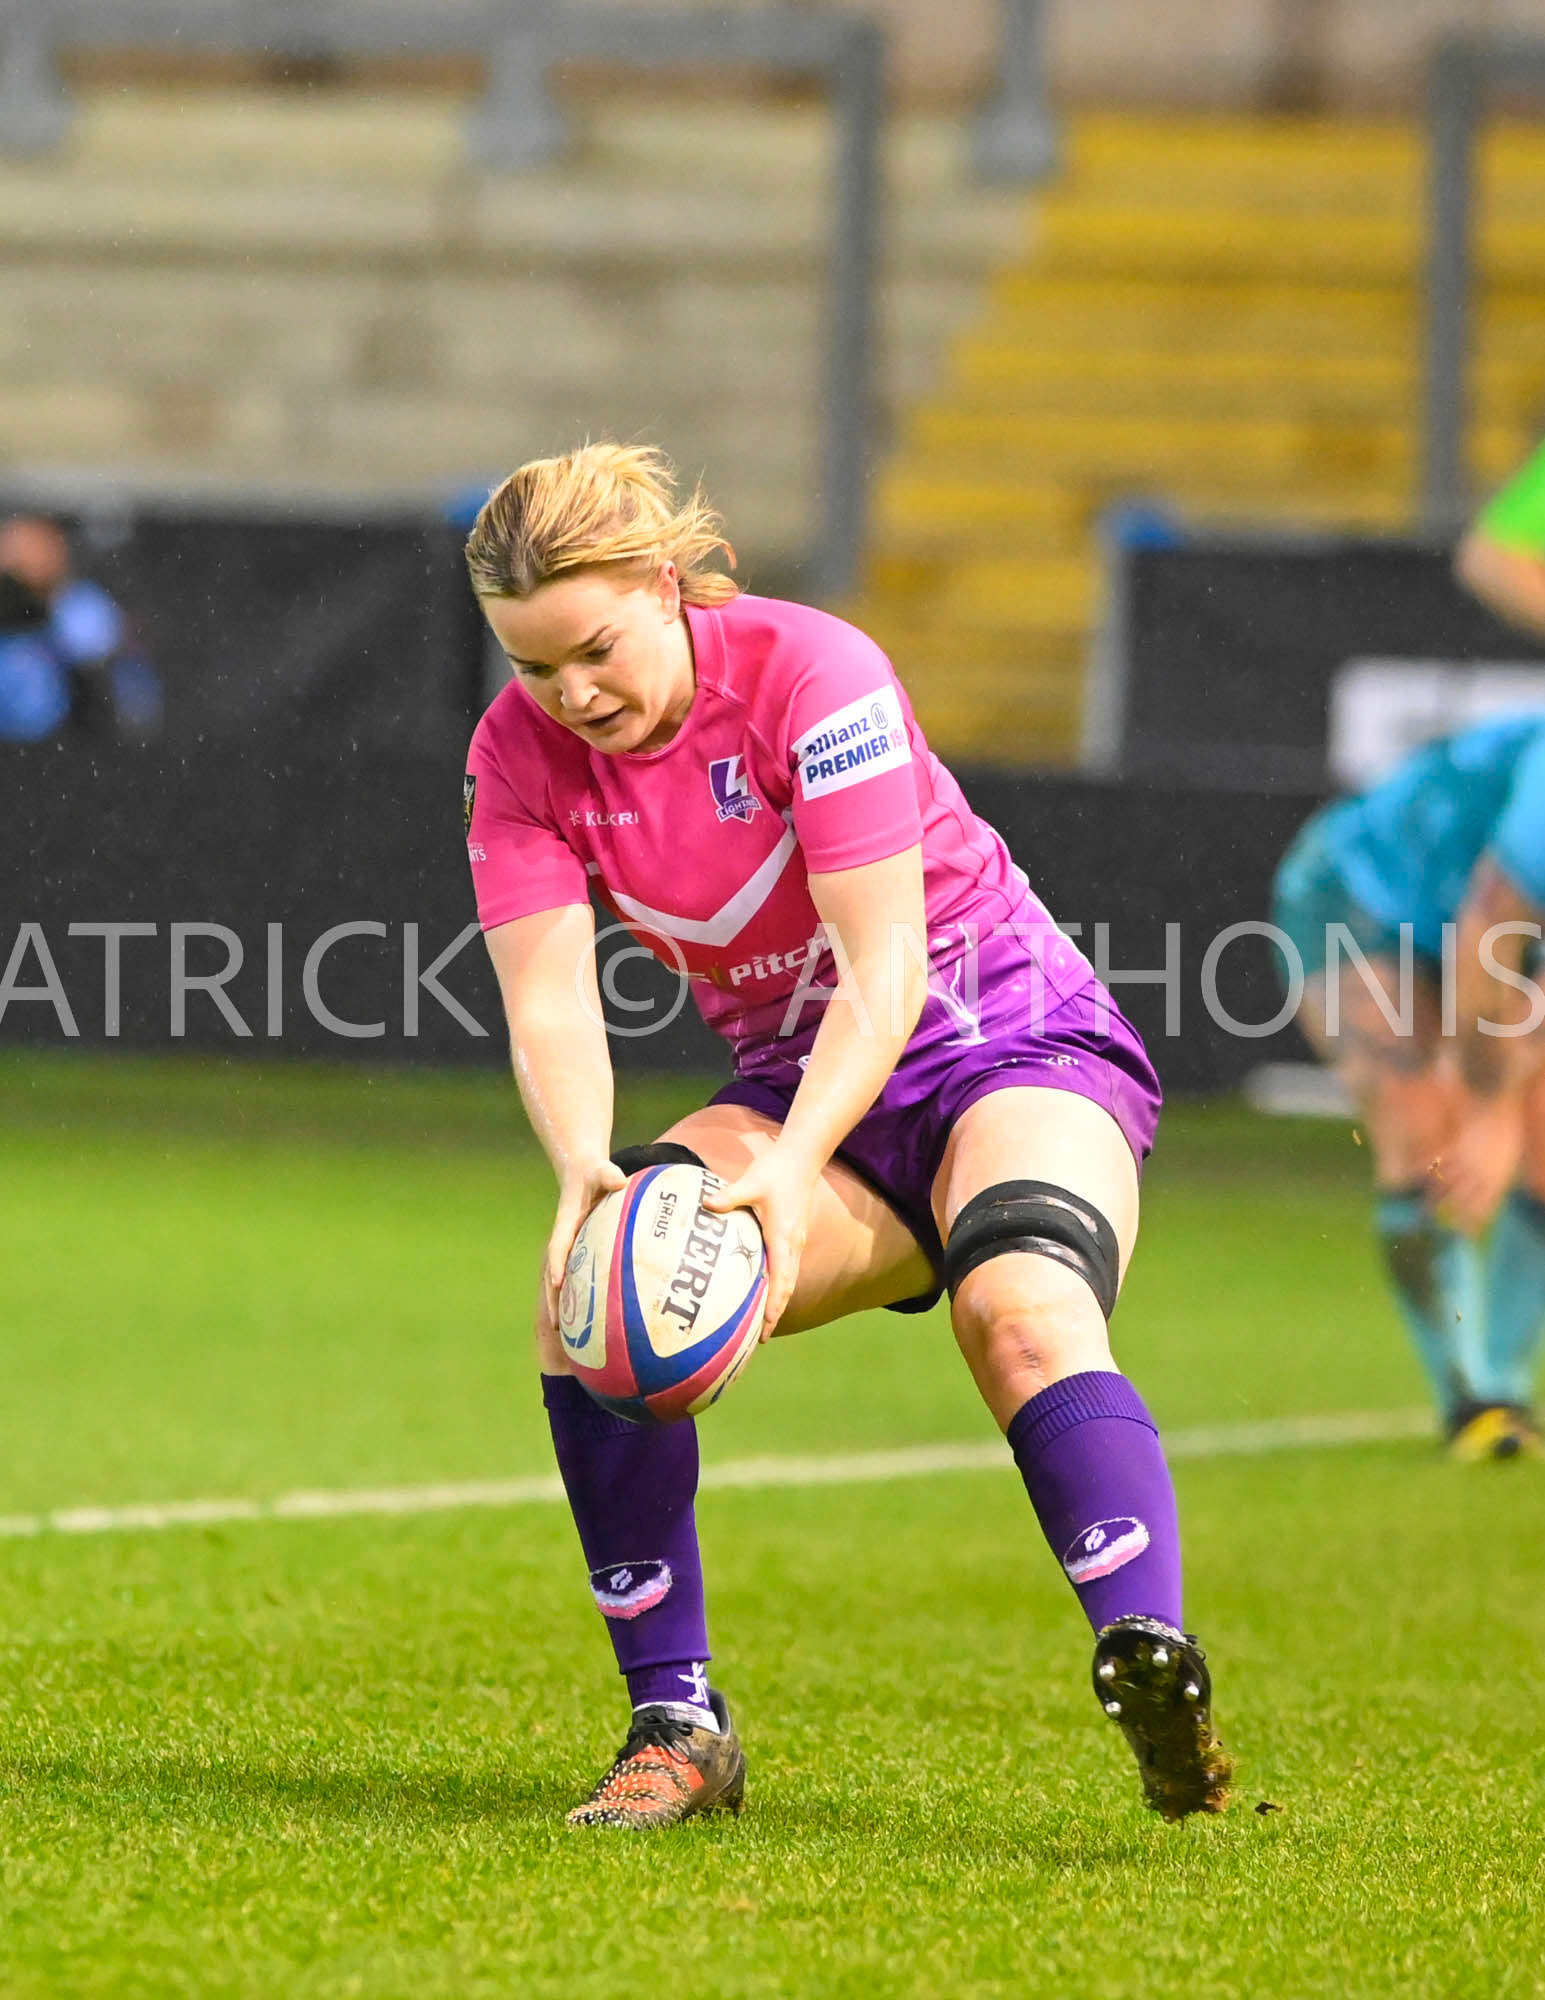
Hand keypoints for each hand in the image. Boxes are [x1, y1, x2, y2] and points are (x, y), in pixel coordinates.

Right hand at [545, 1158, 625, 1319]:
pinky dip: (583, 1296)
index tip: (555, 1284)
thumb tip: (619, 1181)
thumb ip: (608, 1174)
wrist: (584, 1171)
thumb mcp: (600, 1170)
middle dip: (553, 1299)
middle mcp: (567, 1240)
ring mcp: (573, 1249)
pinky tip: (595, 1318)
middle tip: (556, 1326)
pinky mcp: (583, 1253)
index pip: (558, 1247)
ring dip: (564, 1304)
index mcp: (566, 1224)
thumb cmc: (594, 1172)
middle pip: (555, 1274)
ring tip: (569, 1334)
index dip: (556, 1265)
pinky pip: (581, 1277)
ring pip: (565, 1280)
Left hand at [701, 1146, 818, 1337]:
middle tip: (762, 1338)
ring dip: (779, 1301)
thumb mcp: (751, 1183)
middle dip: (776, 1313)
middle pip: (787, 1287)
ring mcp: (795, 1241)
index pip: (781, 1280)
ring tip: (764, 1324)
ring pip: (789, 1279)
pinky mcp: (793, 1236)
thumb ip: (729, 1196)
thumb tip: (706, 1205)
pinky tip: (764, 1291)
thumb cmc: (776, 1171)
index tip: (766, 1329)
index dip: (774, 1306)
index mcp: (783, 1237)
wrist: (801, 1159)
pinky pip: (787, 1268)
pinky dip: (779, 1285)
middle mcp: (793, 1244)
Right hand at [1431, 1090, 1525, 1236]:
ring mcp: (1468, 1160)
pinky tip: (1409, 1172)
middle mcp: (1482, 1174)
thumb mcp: (1505, 1155)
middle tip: (1436, 1224)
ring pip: (1446, 1183)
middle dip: (1448, 1214)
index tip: (1464, 1234)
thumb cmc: (1504, 1125)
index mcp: (1497, 1178)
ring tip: (1422, 1207)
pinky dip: (1420, 1166)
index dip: (1473, 1222)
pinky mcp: (1456, 1146)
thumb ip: (1493, 1172)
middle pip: (1461, 1201)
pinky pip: (1435, 1160)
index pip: (1484, 1207)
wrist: (1499, 1105)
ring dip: (1432, 1197)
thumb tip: (1484, 1186)